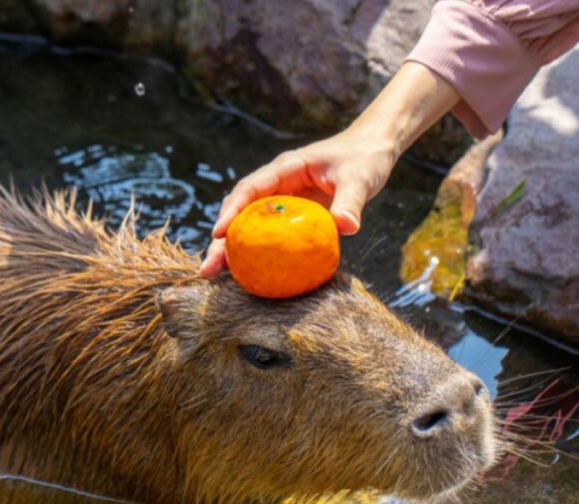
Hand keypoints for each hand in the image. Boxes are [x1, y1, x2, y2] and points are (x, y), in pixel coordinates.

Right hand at [199, 128, 396, 276]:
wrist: (370, 151)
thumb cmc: (363, 159)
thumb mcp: (359, 179)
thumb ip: (351, 202)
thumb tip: (347, 227)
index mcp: (285, 169)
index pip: (251, 188)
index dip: (232, 211)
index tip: (218, 234)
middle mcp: (277, 184)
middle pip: (240, 212)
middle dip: (221, 240)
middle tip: (208, 268)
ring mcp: (282, 201)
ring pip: (249, 226)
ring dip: (232, 250)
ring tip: (215, 276)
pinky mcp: (291, 216)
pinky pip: (269, 235)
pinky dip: (257, 253)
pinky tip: (250, 277)